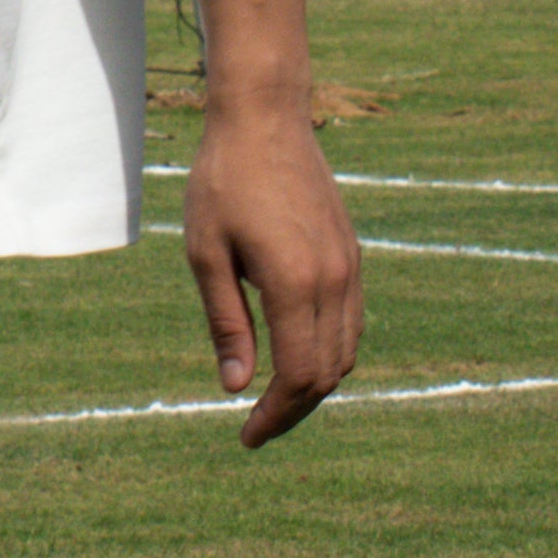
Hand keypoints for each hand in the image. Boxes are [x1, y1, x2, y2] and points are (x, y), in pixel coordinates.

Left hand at [183, 100, 362, 446]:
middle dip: (294, 409)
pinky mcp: (351, 254)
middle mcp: (334, 280)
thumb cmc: (223, 183)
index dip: (275, 416)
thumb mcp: (206, 256)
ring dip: (315, 385)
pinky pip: (350, 321)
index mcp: (296, 283)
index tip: (246, 437)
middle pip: (328, 372)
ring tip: (272, 400)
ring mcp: (349, 266)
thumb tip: (235, 387)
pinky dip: (328, 352)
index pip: (299, 376)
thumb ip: (226, 323)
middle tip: (255, 428)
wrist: (265, 120)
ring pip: (346, 351)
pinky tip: (294, 356)